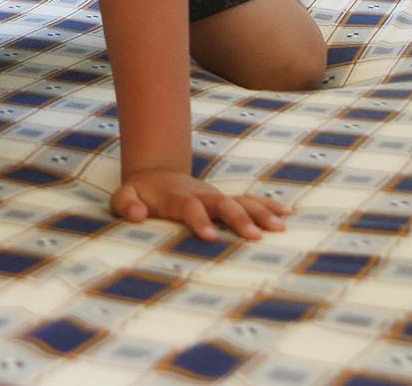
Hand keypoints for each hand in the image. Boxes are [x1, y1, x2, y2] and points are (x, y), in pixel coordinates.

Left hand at [111, 169, 290, 241]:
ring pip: (241, 201)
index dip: (199, 220)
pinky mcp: (225, 200)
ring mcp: (215, 196)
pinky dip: (268, 206)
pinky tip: (287, 216)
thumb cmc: (139, 194)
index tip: (210, 237)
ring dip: (260, 213)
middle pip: (223, 204)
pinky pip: (249, 201)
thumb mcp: (123, 197)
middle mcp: (201, 195)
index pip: (190, 208)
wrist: (156, 175)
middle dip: (239, 220)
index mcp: (177, 198)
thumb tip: (139, 214)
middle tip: (255, 237)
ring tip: (280, 228)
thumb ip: (126, 205)